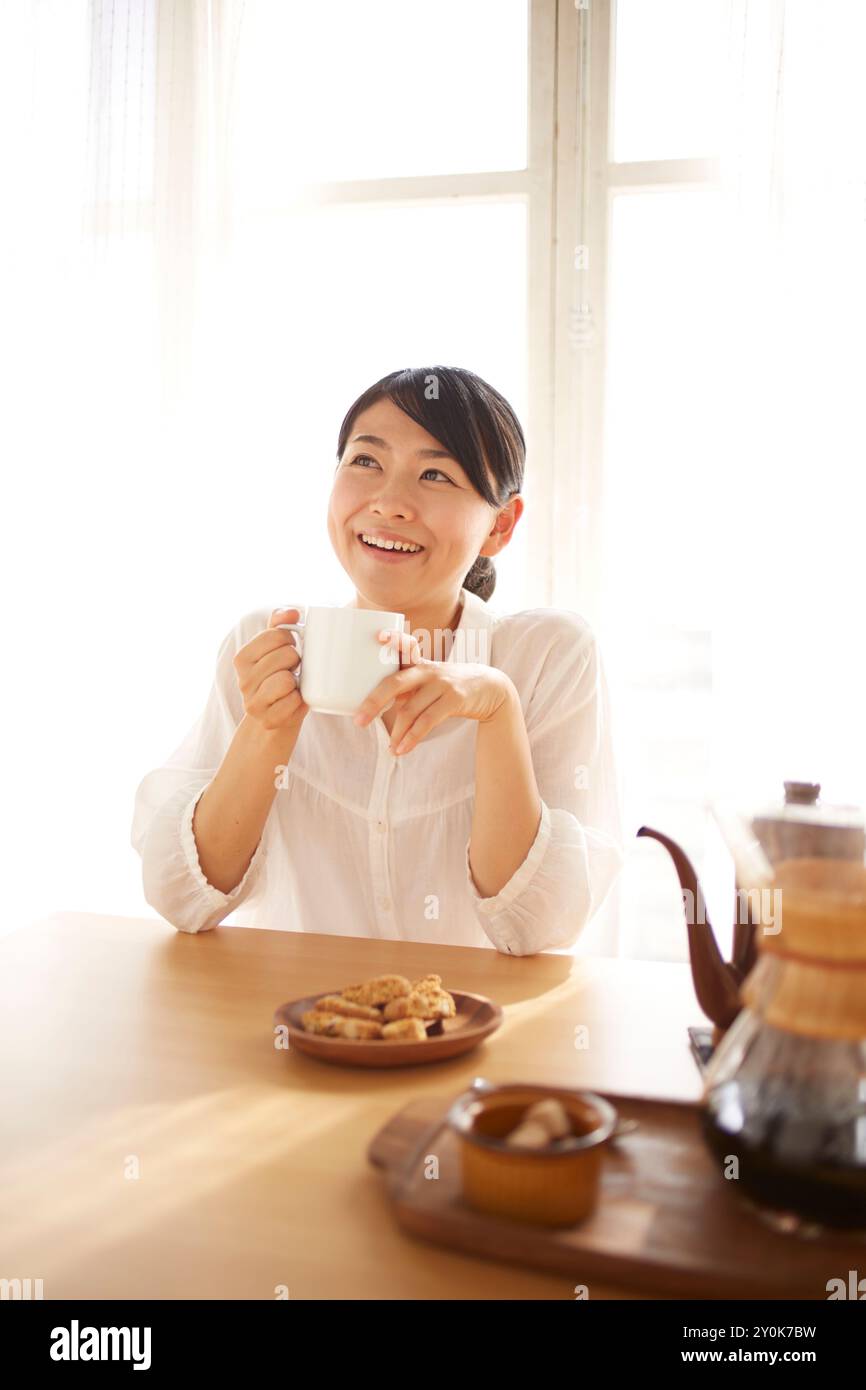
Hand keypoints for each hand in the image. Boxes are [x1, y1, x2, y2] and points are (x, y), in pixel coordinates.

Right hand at [232, 606, 309, 736]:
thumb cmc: (279, 678)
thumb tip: (293, 611)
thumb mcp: (275, 650)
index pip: (277, 634)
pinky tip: (293, 701)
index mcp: (242, 658)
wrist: (275, 720)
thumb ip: (279, 625)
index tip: (288, 649)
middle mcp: (243, 680)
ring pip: (287, 679)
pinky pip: (294, 701)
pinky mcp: (267, 719)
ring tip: (292, 686)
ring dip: (297, 682)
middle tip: (291, 671)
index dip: (291, 639)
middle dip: (296, 661)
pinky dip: (300, 701)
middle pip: (287, 655)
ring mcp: (253, 702)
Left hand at [353, 627, 514, 754]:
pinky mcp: (454, 700)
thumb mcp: (429, 679)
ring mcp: (442, 684)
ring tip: (390, 748)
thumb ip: (406, 686)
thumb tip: (376, 703)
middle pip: (396, 683)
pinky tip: (402, 749)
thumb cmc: (450, 685)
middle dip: (374, 702)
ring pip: (410, 710)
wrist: (491, 688)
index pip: (406, 645)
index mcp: (419, 663)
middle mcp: (428, 670)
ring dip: (397, 733)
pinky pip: (427, 721)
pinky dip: (412, 738)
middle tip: (358, 721)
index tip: (379, 636)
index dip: (393, 639)